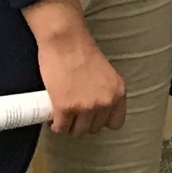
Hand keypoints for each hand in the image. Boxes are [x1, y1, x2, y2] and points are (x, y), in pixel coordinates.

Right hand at [23, 0, 125, 133]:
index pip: (116, 123)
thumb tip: (96, 108)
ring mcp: (86, 107)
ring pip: (78, 132)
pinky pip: (61, 128)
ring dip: (69, 126)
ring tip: (62, 116)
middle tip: (73, 115)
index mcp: (118, 92)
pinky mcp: (66, 108)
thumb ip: (105, 90)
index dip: (101, 121)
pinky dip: (56, 125)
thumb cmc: (81, 51)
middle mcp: (106, 102)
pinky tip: (53, 118)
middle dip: (83, 123)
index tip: (92, 117)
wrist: (65, 40)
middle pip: (94, 129)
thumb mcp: (105, 73)